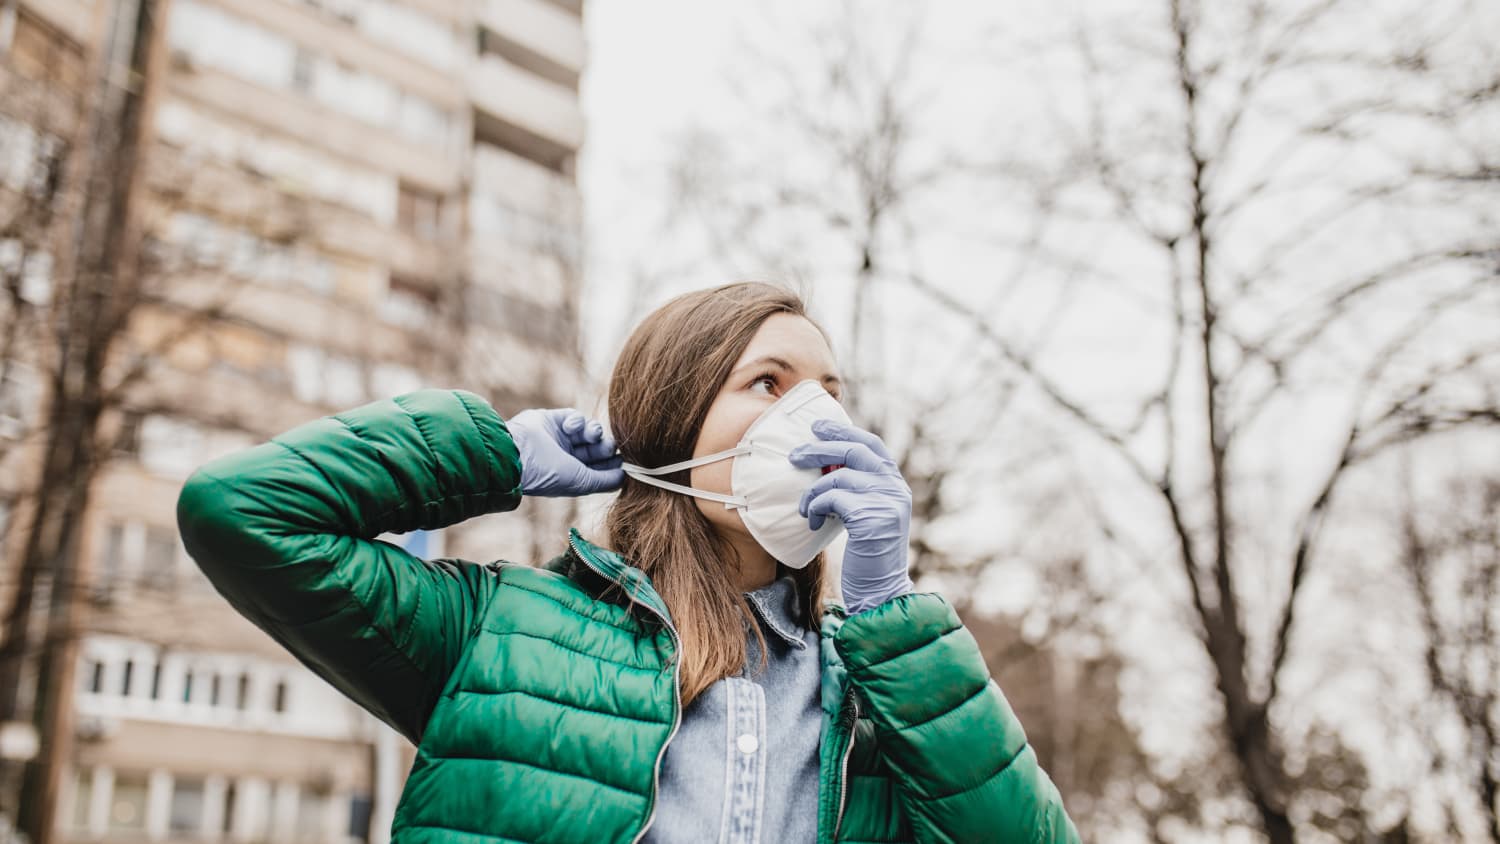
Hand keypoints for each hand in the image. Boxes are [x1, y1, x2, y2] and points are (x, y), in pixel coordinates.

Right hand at [507, 408, 623, 496]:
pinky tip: (570, 427)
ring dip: (594, 431)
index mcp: (572, 475)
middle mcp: (567, 457)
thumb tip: (625, 477)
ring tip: (590, 434)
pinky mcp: (553, 420)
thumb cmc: (549, 474)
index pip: (600, 467)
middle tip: (608, 446)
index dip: (613, 463)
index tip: (623, 460)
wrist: (517, 454)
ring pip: (589, 431)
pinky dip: (577, 420)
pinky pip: (574, 417)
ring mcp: (560, 438)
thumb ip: (605, 481)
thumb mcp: (582, 482)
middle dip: (606, 446)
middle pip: (597, 448)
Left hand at [789, 419, 913, 614]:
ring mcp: (887, 502)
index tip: (818, 427)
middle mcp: (895, 489)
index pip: (871, 444)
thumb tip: (825, 464)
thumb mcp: (865, 515)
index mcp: (895, 484)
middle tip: (795, 455)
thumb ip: (857, 490)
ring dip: (813, 490)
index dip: (843, 432)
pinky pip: (833, 499)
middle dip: (820, 449)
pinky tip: (812, 521)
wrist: (880, 592)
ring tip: (804, 507)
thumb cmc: (866, 555)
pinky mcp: (873, 519)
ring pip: (839, 477)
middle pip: (854, 451)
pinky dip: (816, 506)